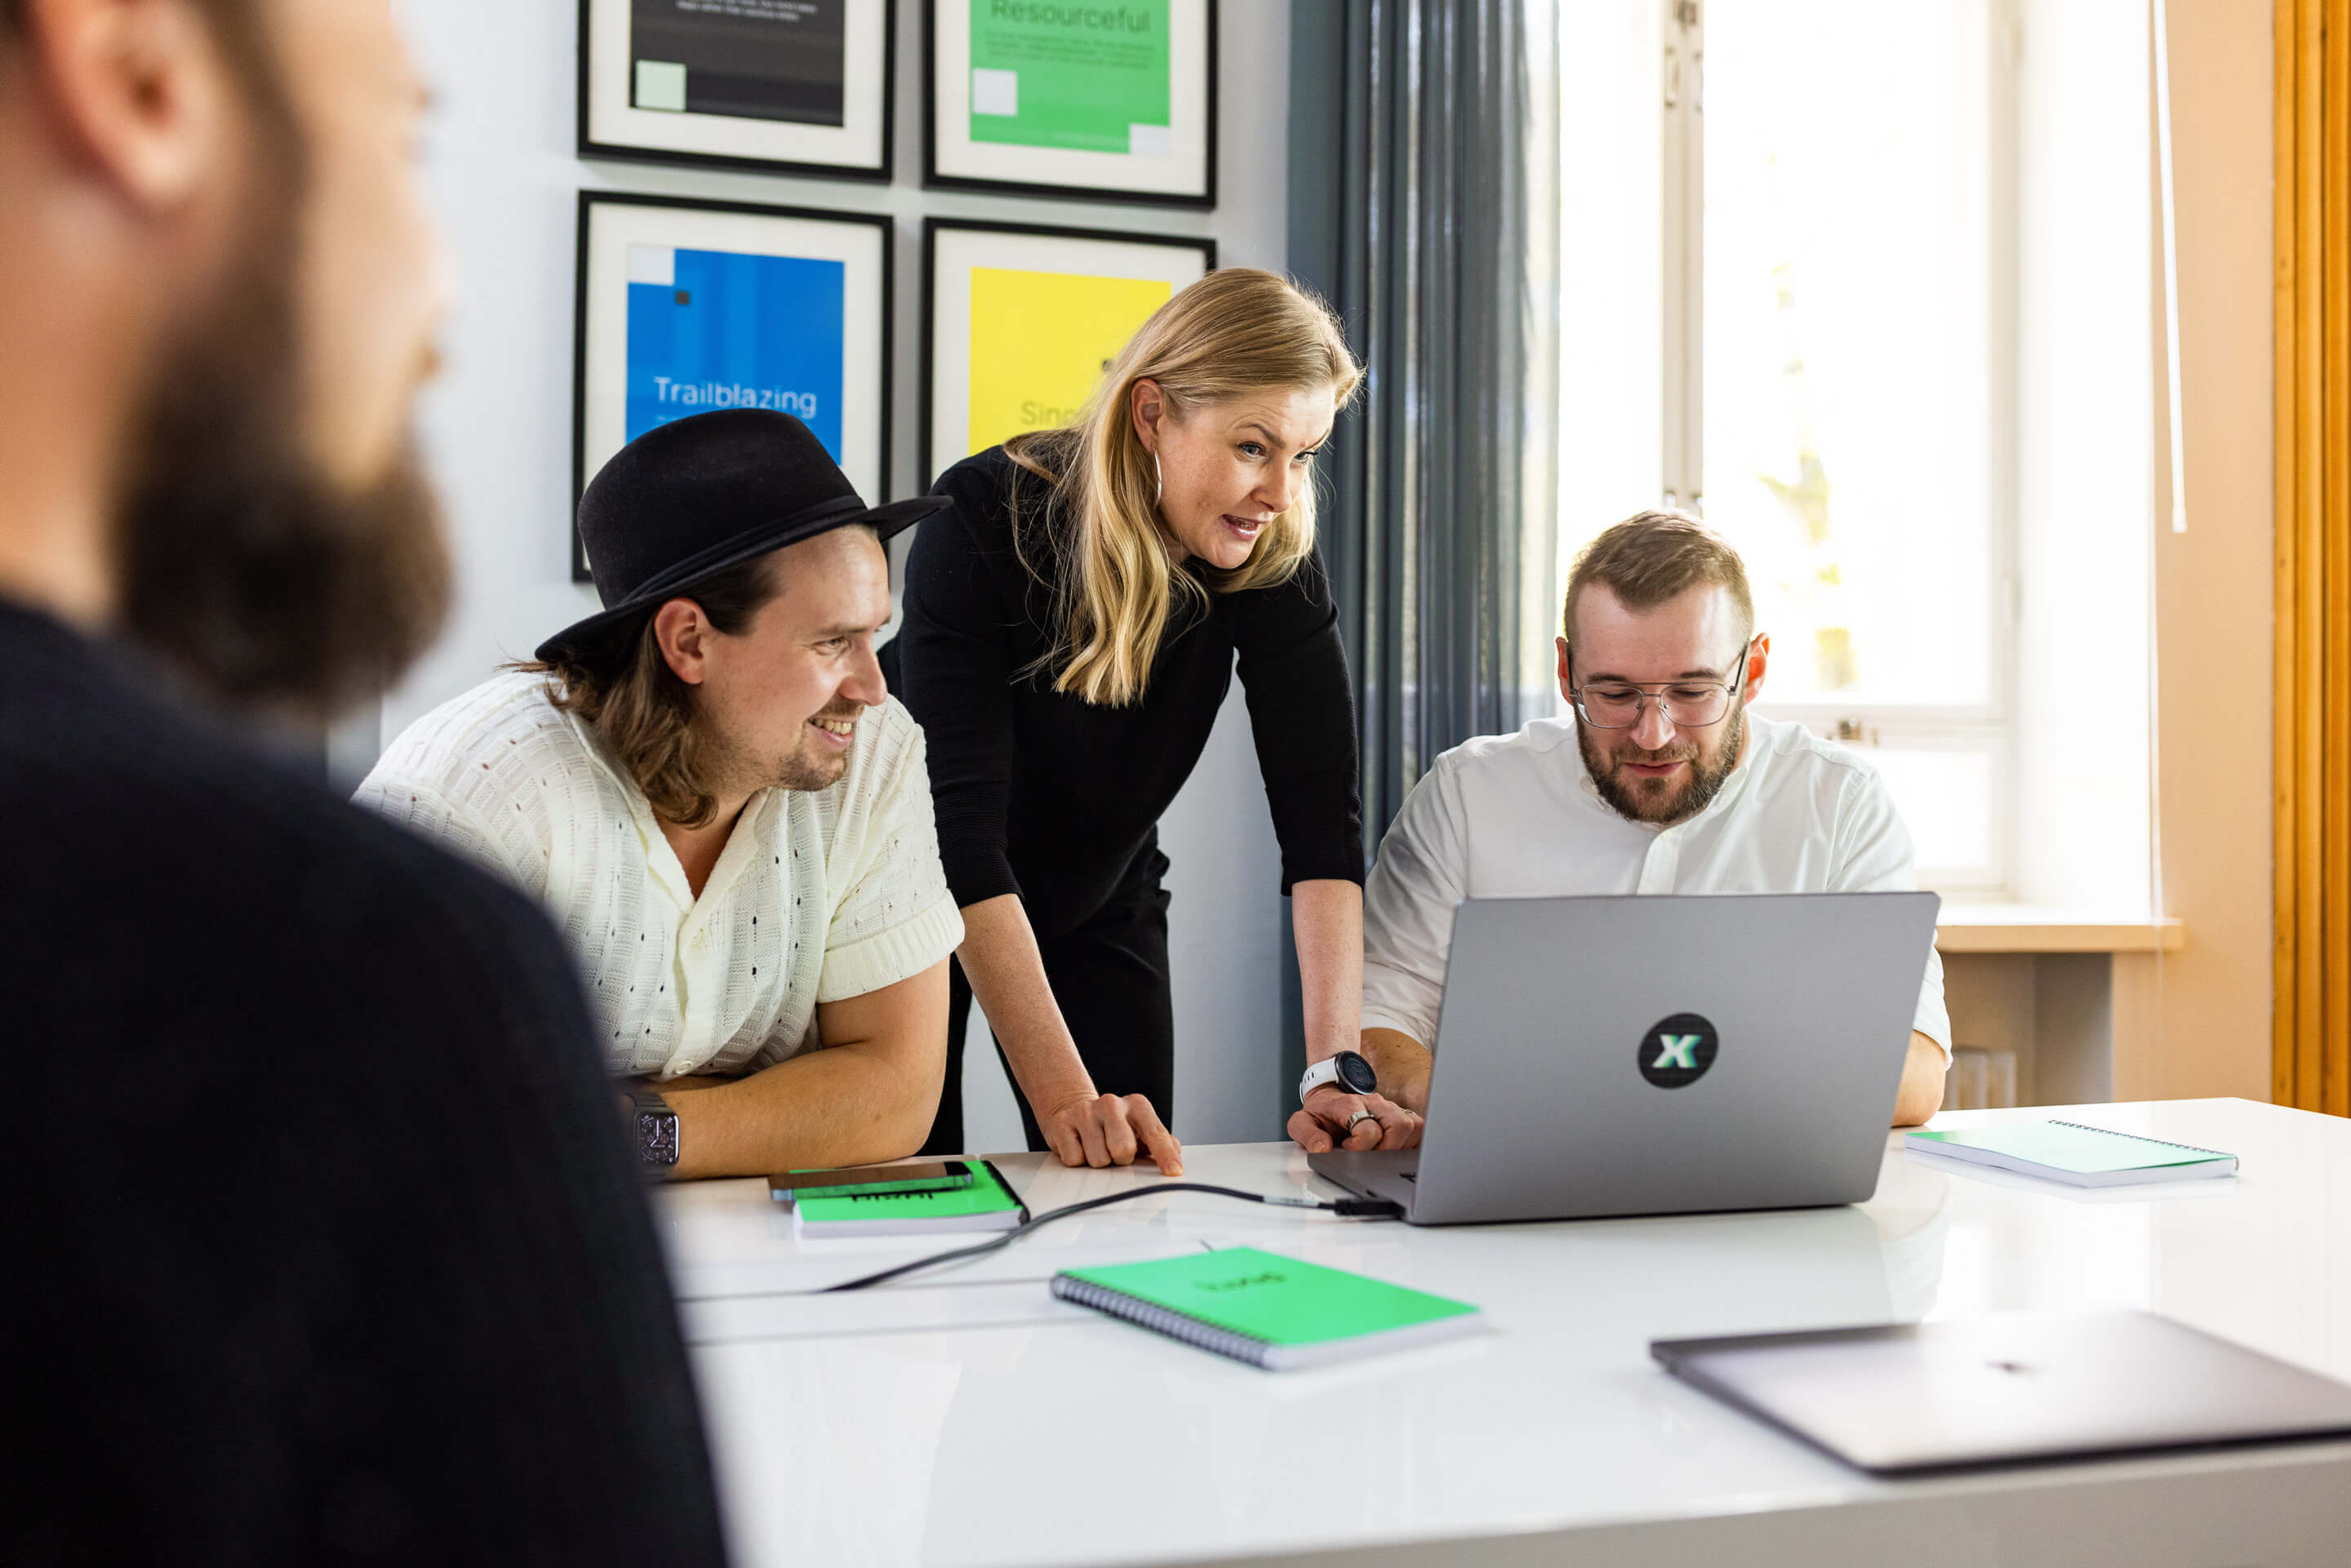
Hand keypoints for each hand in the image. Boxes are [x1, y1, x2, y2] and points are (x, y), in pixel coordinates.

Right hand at [1041, 1091, 1182, 1175]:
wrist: (1075, 1109)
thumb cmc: (1114, 1126)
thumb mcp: (1141, 1130)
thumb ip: (1163, 1143)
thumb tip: (1176, 1159)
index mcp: (1137, 1105)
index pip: (1155, 1133)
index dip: (1165, 1155)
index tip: (1174, 1172)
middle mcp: (1112, 1103)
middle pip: (1123, 1149)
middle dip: (1121, 1159)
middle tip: (1115, 1151)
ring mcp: (1085, 1111)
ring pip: (1098, 1159)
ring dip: (1099, 1162)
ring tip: (1097, 1147)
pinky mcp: (1063, 1123)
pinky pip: (1075, 1160)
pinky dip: (1078, 1160)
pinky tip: (1081, 1146)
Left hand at [1287, 1085, 1421, 1153]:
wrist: (1329, 1097)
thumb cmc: (1320, 1113)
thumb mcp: (1301, 1123)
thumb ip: (1307, 1135)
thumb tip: (1322, 1148)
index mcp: (1349, 1104)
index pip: (1368, 1127)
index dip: (1362, 1146)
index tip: (1349, 1149)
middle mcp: (1374, 1103)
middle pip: (1399, 1125)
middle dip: (1388, 1148)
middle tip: (1371, 1155)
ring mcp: (1389, 1107)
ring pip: (1414, 1125)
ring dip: (1401, 1146)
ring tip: (1381, 1152)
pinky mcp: (1401, 1114)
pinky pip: (1420, 1127)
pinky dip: (1413, 1142)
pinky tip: (1396, 1150)